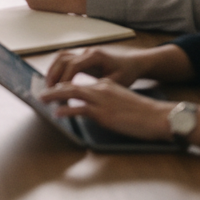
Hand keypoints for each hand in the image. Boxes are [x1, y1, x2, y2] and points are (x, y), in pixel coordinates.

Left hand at [39, 78, 174, 142]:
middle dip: (53, 88)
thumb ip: (106, 102)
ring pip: (71, 93)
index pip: (79, 83)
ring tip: (42, 99)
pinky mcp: (104, 113)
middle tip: (40, 92)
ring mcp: (101, 100)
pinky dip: (66, 110)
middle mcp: (101, 89)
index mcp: (105, 85)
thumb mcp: (121, 101)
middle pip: (70, 85)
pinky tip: (57, 113)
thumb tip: (93, 109)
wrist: (158, 116)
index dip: (63, 85)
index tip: (52, 88)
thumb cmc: (143, 113)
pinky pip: (80, 109)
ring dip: (54, 96)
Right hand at [45, 46, 150, 86]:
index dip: (65, 78)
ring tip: (49, 86)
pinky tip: (55, 82)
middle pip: (63, 58)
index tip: (61, 92)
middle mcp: (86, 52)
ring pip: (61, 57)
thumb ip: (101, 87)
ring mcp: (83, 53)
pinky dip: (57, 69)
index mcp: (95, 56)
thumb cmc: (127, 72)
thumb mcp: (118, 81)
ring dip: (53, 70)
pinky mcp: (81, 58)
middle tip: (49, 90)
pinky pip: (64, 60)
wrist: (132, 62)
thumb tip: (86, 95)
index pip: (74, 65)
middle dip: (54, 74)